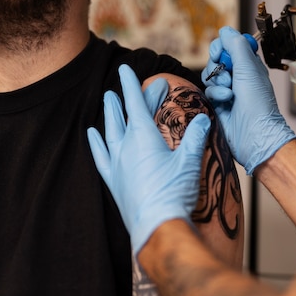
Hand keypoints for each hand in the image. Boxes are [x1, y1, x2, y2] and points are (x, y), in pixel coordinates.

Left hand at [87, 65, 210, 254]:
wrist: (157, 226)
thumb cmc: (174, 193)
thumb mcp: (190, 161)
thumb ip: (196, 137)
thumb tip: (204, 119)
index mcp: (143, 137)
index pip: (136, 103)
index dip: (132, 84)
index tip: (125, 69)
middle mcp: (125, 147)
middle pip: (126, 115)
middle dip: (133, 97)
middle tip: (145, 87)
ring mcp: (117, 164)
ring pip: (110, 131)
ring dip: (110, 113)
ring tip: (108, 99)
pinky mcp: (113, 181)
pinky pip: (100, 156)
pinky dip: (95, 143)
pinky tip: (92, 134)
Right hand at [201, 26, 295, 174]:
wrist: (253, 133)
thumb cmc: (257, 101)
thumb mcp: (248, 67)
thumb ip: (235, 45)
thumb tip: (224, 30)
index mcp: (248, 64)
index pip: (229, 46)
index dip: (221, 47)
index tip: (220, 53)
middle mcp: (238, 76)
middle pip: (215, 60)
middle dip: (217, 67)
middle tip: (228, 77)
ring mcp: (227, 90)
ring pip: (209, 75)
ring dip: (217, 82)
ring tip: (229, 92)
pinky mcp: (217, 104)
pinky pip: (207, 91)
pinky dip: (215, 94)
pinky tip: (225, 102)